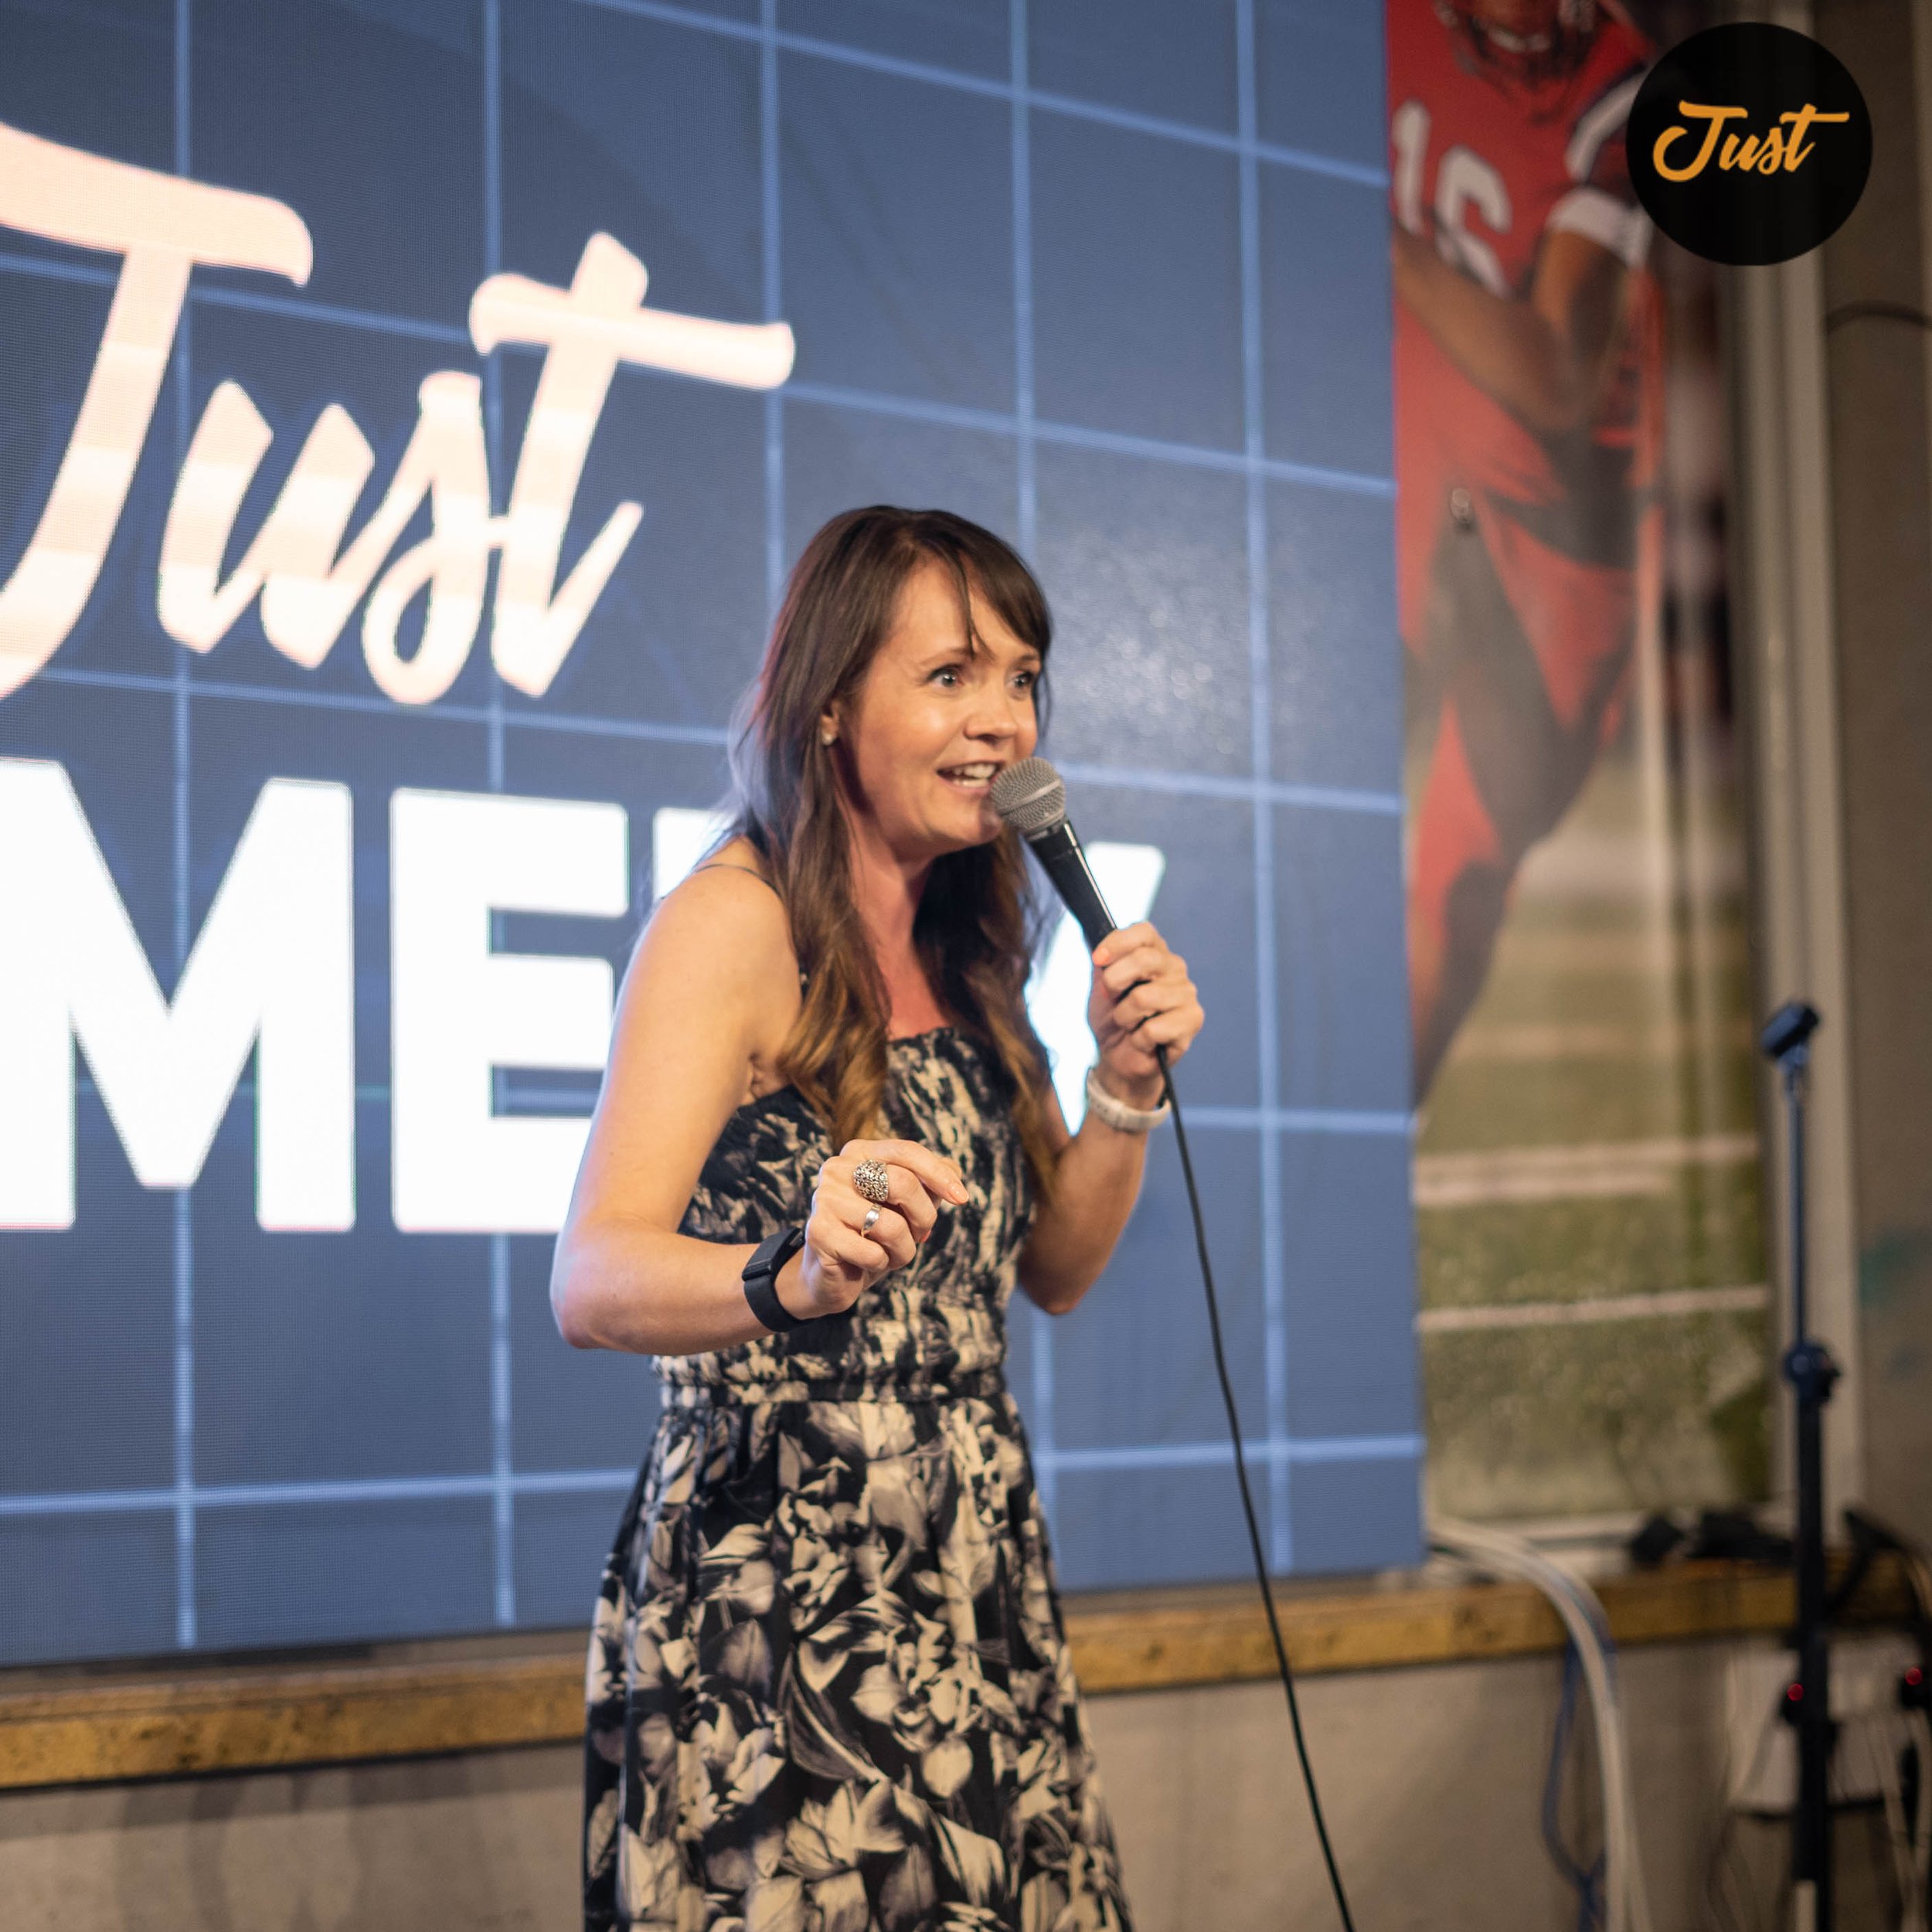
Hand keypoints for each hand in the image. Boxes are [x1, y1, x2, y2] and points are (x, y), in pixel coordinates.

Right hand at [781, 1138, 969, 1318]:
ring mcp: (825, 1199)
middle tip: (921, 1234)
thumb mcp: (905, 1206)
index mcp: (858, 1153)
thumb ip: (928, 1183)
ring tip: (890, 1253)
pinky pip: (873, 1253)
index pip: (907, 1151)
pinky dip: (881, 1265)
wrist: (831, 1276)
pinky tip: (865, 1263)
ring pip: (891, 1225)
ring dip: (903, 1249)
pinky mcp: (819, 1232)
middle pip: (902, 1184)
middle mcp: (837, 1168)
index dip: (939, 1174)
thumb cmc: (873, 1235)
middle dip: (923, 1217)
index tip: (962, 1199)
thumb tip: (954, 1170)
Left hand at [1086, 921, 1203, 1111]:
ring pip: (1144, 997)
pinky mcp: (1193, 1020)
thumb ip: (1102, 965)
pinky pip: (1153, 1028)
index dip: (1117, 943)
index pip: (1143, 932)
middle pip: (1144, 959)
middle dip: (1114, 982)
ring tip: (1129, 1023)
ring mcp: (1187, 994)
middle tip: (1112, 999)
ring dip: (1124, 1016)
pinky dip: (1138, 1038)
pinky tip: (1144, 1040)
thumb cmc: (1112, 1019)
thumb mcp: (1100, 988)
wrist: (1117, 1057)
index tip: (1097, 959)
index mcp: (1154, 953)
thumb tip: (1100, 953)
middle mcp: (1175, 968)